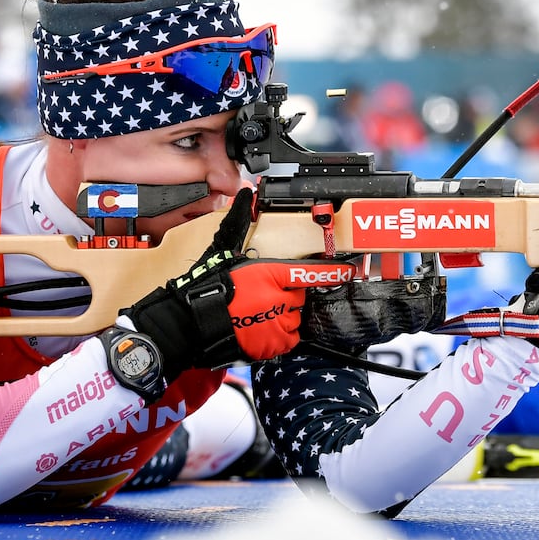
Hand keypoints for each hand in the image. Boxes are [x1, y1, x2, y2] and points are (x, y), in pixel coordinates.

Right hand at [122, 188, 352, 371]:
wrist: (189, 324)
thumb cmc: (206, 288)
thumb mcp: (223, 251)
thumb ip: (240, 223)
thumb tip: (245, 194)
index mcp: (267, 273)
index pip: (307, 271)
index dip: (331, 271)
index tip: (348, 270)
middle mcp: (275, 298)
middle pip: (298, 296)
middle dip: (286, 295)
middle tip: (261, 297)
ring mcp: (275, 323)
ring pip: (294, 318)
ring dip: (282, 316)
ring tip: (256, 315)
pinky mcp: (270, 344)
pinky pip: (288, 339)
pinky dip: (279, 336)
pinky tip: (259, 330)